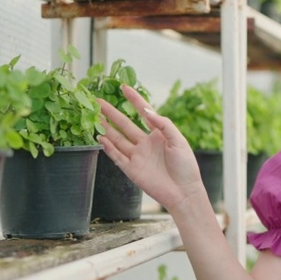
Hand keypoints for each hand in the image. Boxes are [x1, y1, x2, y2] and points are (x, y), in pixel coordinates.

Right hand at [97, 85, 206, 213]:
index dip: (134, 100)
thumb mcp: (178, 141)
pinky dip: (108, 148)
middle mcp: (145, 143)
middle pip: (124, 125)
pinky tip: (100, 137)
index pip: (143, 113)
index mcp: (158, 134)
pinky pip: (116, 156)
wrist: (183, 192)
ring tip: (94, 116)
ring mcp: (137, 156)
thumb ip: (163, 124)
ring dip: (106, 128)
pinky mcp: (131, 170)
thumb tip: (147, 110)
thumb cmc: (186, 166)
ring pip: (117, 139)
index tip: (124, 87)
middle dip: (111, 113)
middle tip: (98, 101)